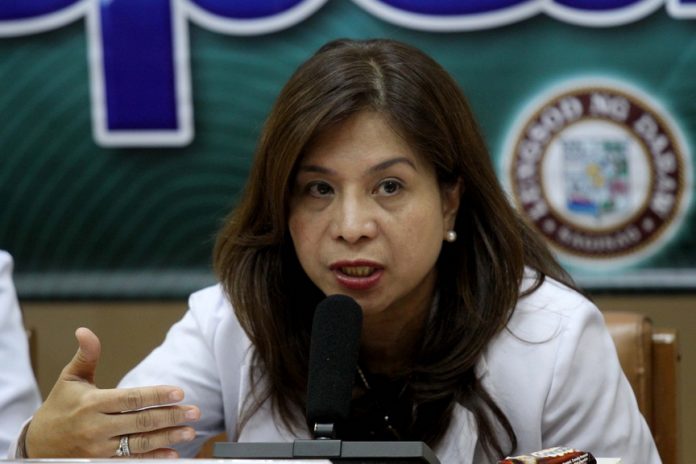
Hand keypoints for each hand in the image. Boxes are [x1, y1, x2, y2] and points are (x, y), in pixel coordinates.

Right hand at [25, 327, 200, 457]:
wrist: (37, 445)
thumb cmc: (59, 407)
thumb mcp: (70, 379)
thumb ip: (85, 356)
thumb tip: (84, 330)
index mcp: (93, 403)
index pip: (131, 399)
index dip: (156, 395)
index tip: (179, 392)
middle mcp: (97, 427)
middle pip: (141, 422)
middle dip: (170, 416)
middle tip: (194, 412)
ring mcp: (100, 448)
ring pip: (140, 443)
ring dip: (168, 438)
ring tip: (190, 432)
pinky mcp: (101, 462)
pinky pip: (132, 460)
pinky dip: (153, 458)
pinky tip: (171, 453)